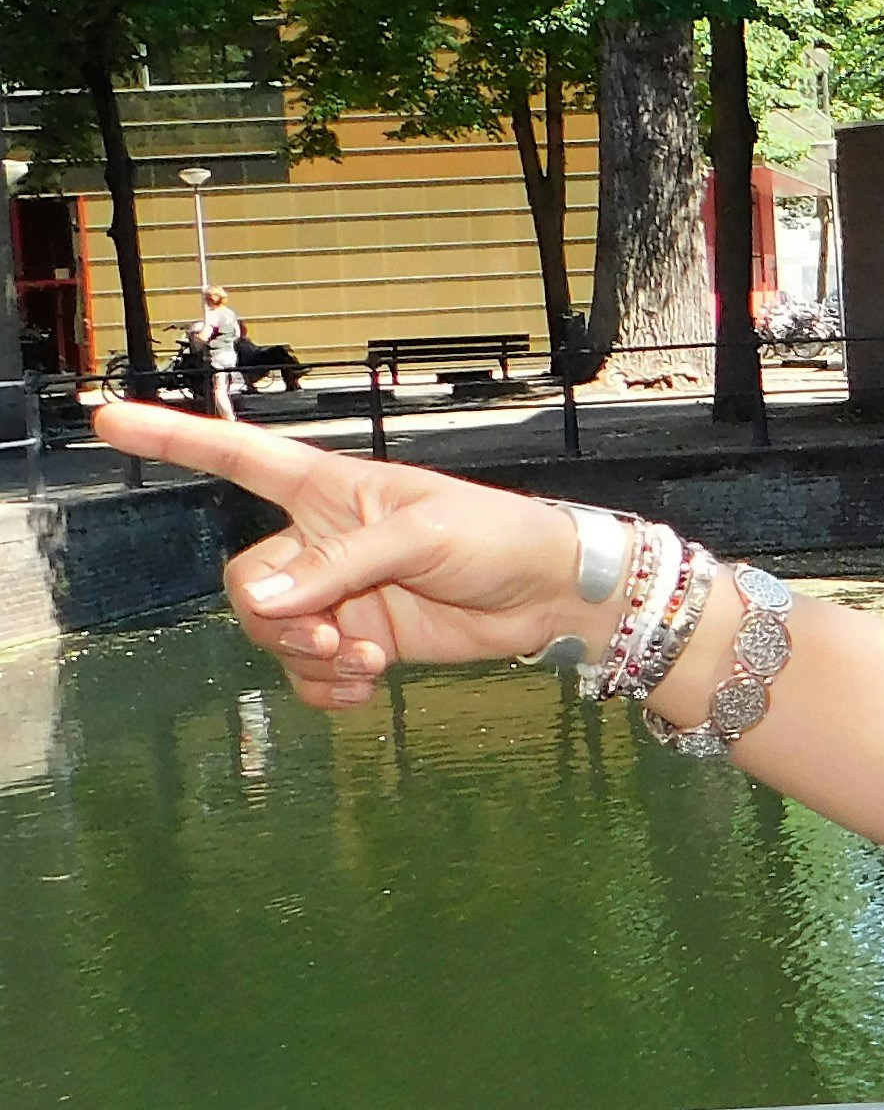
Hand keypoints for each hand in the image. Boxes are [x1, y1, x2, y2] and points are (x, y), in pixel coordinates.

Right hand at [92, 399, 587, 708]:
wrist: (549, 595)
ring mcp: (338, 596)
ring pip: (275, 636)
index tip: (108, 419)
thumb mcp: (419, 537)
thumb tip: (260, 599)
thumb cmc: (494, 537)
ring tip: (363, 663)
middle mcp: (321, 544)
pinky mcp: (361, 641)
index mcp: (328, 490)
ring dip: (307, 660)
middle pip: (248, 584)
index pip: (237, 457)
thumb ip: (338, 566)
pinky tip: (367, 688)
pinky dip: (328, 690)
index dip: (173, 438)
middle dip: (277, 621)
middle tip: (331, 639)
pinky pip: (311, 675)